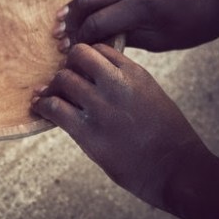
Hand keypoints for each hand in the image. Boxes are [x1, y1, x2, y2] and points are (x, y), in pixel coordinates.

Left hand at [32, 43, 209, 207]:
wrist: (177, 169)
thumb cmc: (167, 136)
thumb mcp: (152, 96)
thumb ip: (127, 83)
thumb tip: (98, 78)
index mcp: (135, 73)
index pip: (99, 49)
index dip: (86, 58)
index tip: (80, 69)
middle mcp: (116, 83)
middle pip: (77, 56)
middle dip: (68, 66)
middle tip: (64, 81)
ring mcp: (101, 106)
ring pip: (62, 79)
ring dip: (53, 87)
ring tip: (50, 96)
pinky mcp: (87, 131)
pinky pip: (53, 107)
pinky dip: (43, 106)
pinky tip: (41, 109)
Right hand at [53, 0, 218, 51]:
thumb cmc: (191, 26)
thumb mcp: (158, 42)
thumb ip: (124, 38)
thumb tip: (94, 40)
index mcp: (142, 6)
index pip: (97, 22)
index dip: (81, 37)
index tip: (73, 48)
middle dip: (72, 18)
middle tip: (64, 33)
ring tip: (72, 16)